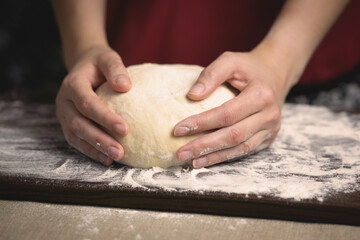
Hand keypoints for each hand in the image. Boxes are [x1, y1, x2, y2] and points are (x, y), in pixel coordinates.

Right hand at [56, 46, 130, 164]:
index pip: (87, 103)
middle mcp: (64, 101)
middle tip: (120, 151)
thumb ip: (115, 69)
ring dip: (95, 149)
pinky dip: (91, 151)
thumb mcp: (108, 58)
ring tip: (115, 158)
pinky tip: (107, 158)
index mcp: (72, 84)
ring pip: (75, 136)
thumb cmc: (99, 63)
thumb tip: (125, 86)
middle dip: (99, 140)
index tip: (125, 129)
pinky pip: (76, 140)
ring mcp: (64, 114)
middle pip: (78, 124)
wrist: (83, 65)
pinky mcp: (67, 123)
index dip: (104, 117)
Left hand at [174, 51, 288, 167]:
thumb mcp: (231, 61)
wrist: (275, 74)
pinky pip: (246, 151)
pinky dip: (225, 157)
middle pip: (233, 135)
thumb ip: (211, 74)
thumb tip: (192, 95)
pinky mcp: (269, 137)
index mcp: (261, 94)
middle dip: (205, 146)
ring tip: (192, 161)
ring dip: (214, 157)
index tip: (178, 130)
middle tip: (181, 153)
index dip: (202, 123)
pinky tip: (208, 159)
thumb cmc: (249, 67)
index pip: (227, 114)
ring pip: (240, 148)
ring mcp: (271, 128)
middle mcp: (269, 114)